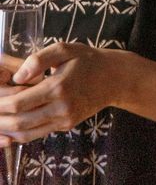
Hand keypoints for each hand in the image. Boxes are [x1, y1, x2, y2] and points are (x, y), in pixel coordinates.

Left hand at [0, 43, 129, 144]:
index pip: (17, 103)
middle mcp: (61, 108)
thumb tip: (17, 76)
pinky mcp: (66, 125)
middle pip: (17, 122)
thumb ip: (38, 59)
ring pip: (25, 133)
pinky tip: (10, 125)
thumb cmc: (88, 60)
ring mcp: (64, 119)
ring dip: (5, 129)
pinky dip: (18, 134)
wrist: (116, 78)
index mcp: (58, 87)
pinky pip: (36, 135)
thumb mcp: (65, 49)